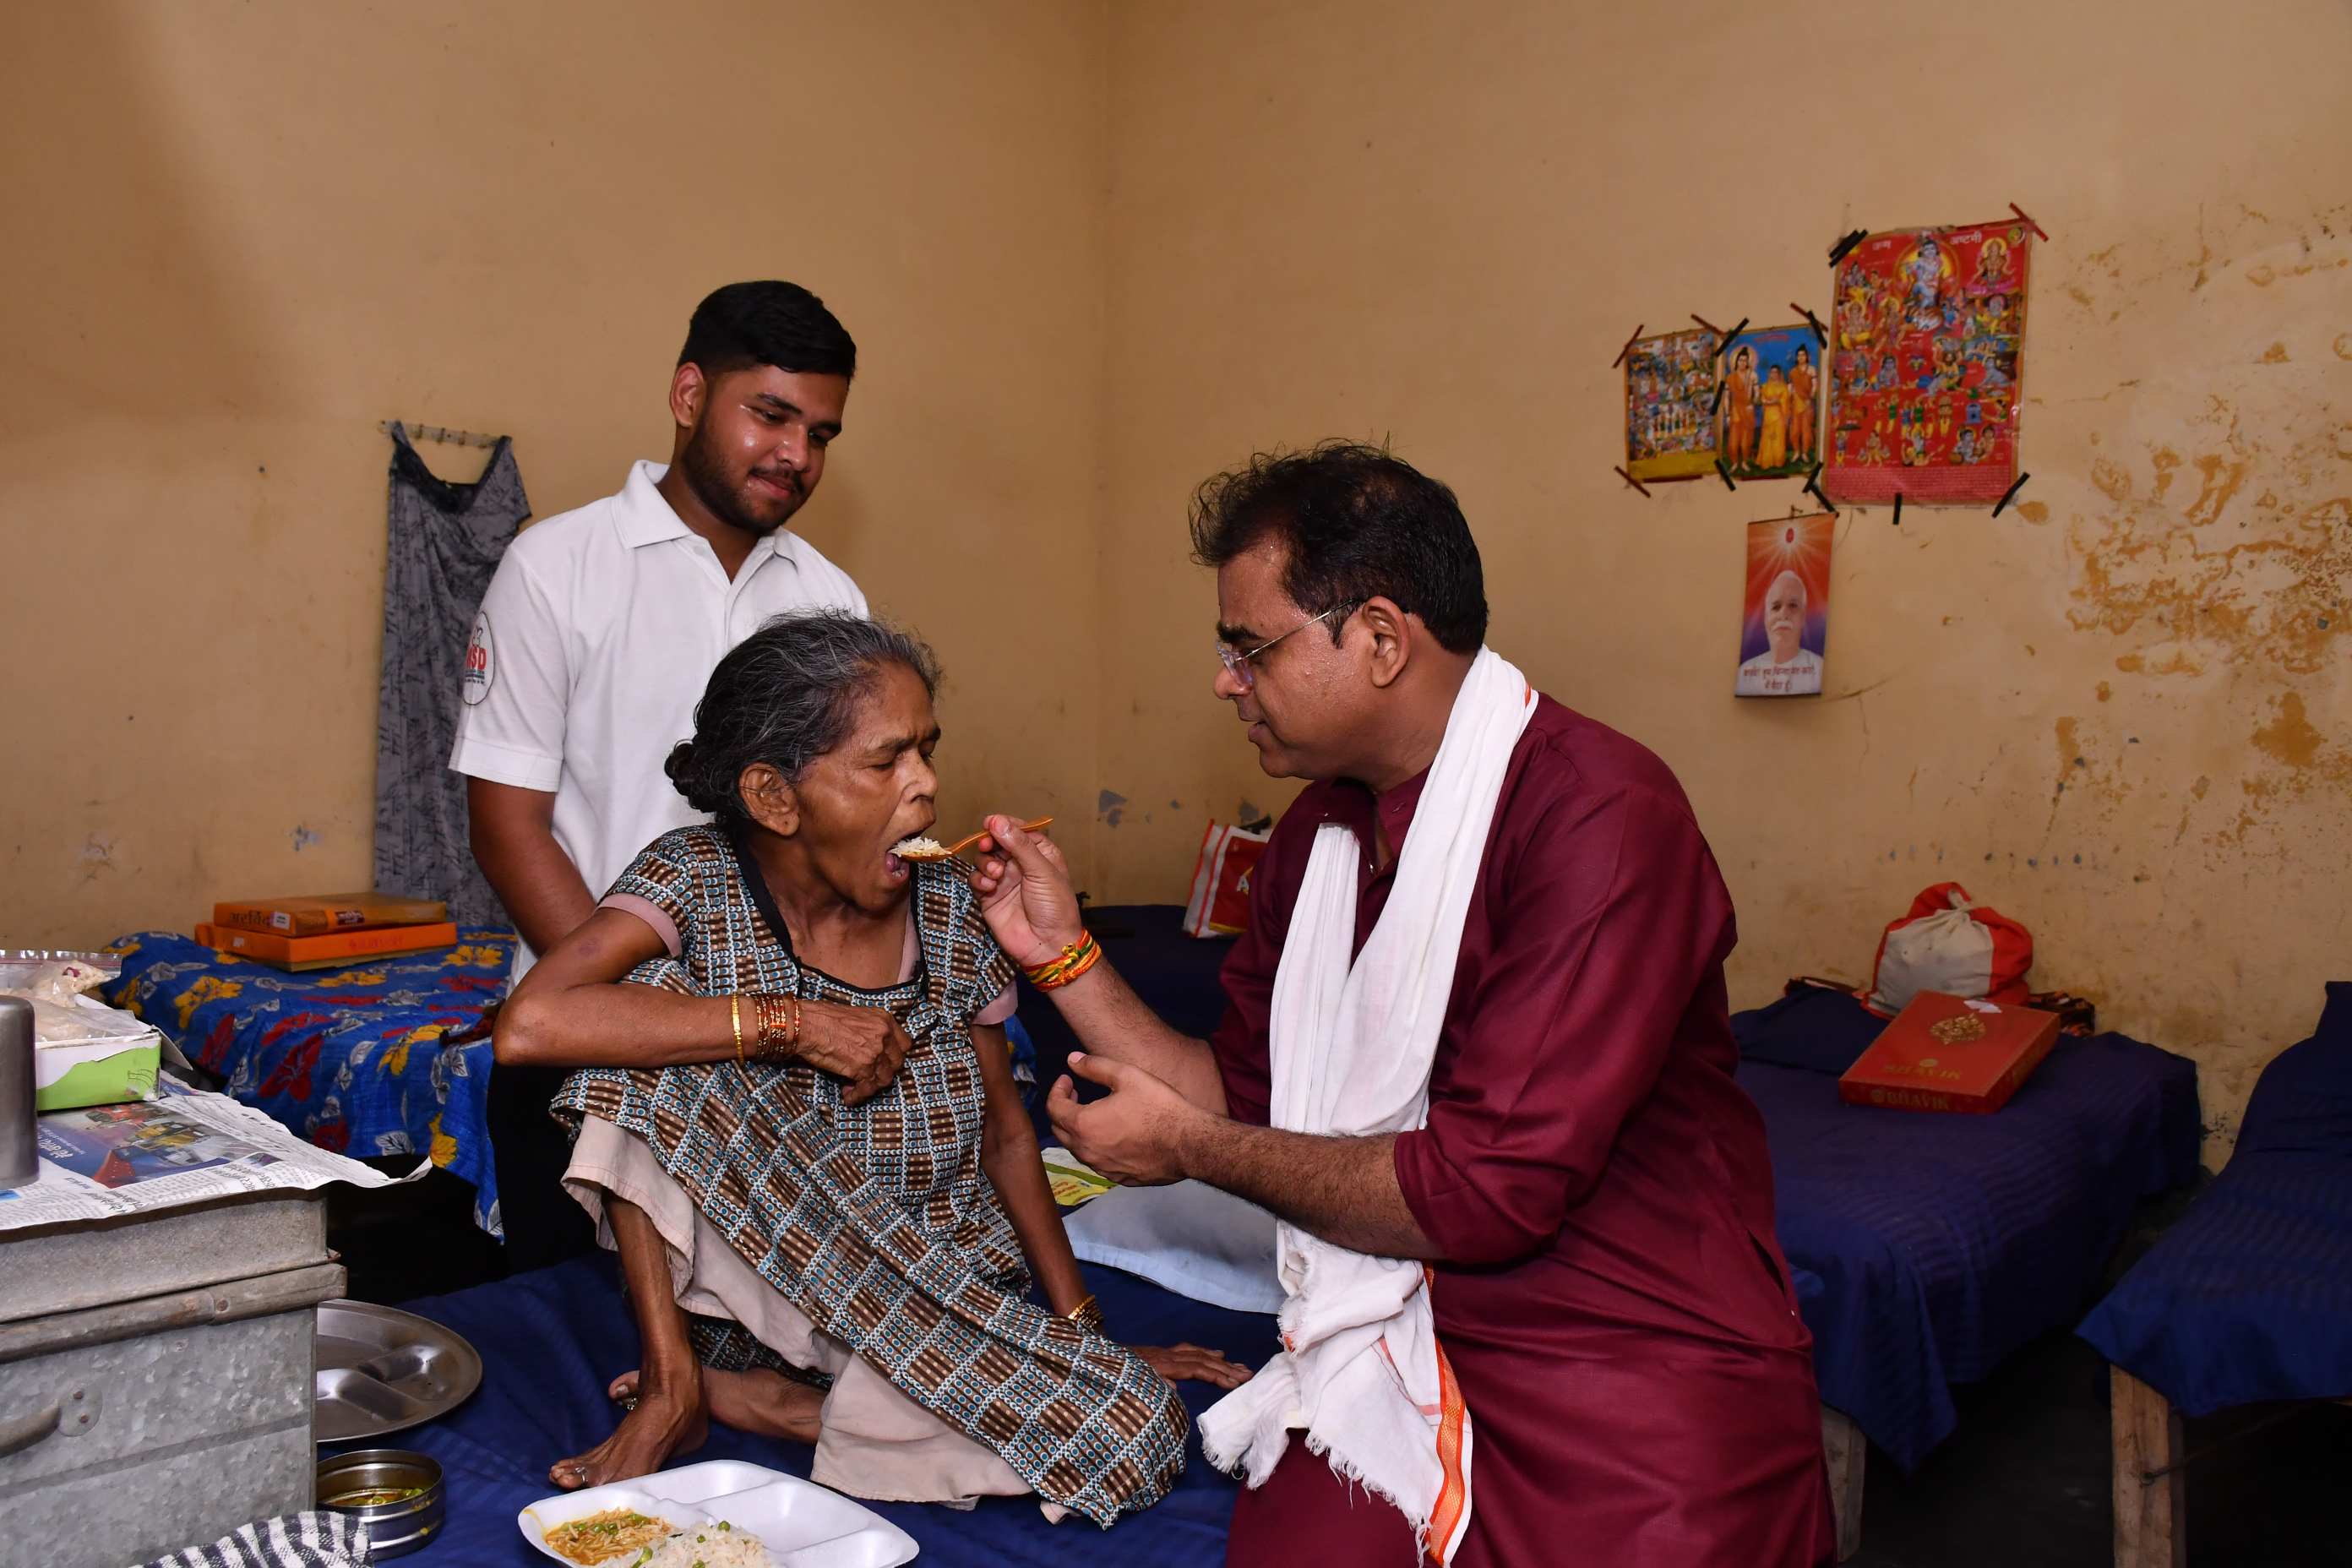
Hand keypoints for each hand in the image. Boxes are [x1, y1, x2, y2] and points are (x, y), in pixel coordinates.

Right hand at [792, 1001, 913, 1104]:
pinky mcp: (862, 1068)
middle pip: (896, 1063)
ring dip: (870, 1087)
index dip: (894, 1056)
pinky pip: (866, 1088)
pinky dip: (857, 1096)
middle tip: (869, 1078)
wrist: (807, 1025)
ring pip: (883, 1079)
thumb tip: (872, 1050)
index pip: (904, 1044)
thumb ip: (871, 1031)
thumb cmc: (824, 1018)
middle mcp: (884, 1035)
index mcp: (884, 1020)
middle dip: (883, 1073)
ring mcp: (875, 1052)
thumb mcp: (857, 1017)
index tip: (885, 1063)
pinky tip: (848, 1097)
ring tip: (854, 1089)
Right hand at [969, 814, 1082, 968]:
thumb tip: (997, 821)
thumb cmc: (1054, 906)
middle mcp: (1020, 864)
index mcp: (1040, 853)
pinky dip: (979, 879)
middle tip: (988, 846)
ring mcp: (1004, 880)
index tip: (991, 822)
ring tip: (996, 875)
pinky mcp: (990, 896)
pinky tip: (989, 887)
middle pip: (997, 842)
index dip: (1004, 825)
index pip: (1018, 830)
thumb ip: (1019, 845)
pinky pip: (976, 880)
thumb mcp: (1042, 871)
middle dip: (990, 842)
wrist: (1047, 944)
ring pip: (984, 859)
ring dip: (986, 863)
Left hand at [1046, 1052, 1200, 1185]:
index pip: (1053, 1108)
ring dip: (1078, 1129)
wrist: (1188, 1143)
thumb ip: (1094, 1067)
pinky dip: (1096, 1146)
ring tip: (1094, 1113)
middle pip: (1059, 1130)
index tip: (1068, 1079)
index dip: (1057, 1090)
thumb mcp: (1126, 1076)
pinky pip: (1097, 1162)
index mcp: (1083, 1125)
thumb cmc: (1157, 1107)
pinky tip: (1112, 1135)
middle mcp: (1086, 1151)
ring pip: (1078, 1148)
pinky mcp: (1118, 1178)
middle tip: (1076, 1094)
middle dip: (1063, 1109)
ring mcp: (1102, 1168)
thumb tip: (1071, 1059)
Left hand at [1129, 1342, 1251, 1390]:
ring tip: (1240, 1366)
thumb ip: (1152, 1385)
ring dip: (1221, 1360)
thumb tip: (1174, 1389)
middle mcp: (1169, 1356)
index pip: (1198, 1369)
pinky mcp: (1163, 1352)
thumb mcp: (1132, 1382)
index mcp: (1165, 1365)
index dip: (1217, 1375)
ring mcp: (1167, 1353)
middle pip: (1204, 1360)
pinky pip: (1190, 1350)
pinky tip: (1216, 1353)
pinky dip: (1206, 1352)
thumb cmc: (1117, 1375)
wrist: (1100, 1357)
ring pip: (1200, 1354)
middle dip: (1227, 1368)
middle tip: (1248, 1374)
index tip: (1236, 1383)